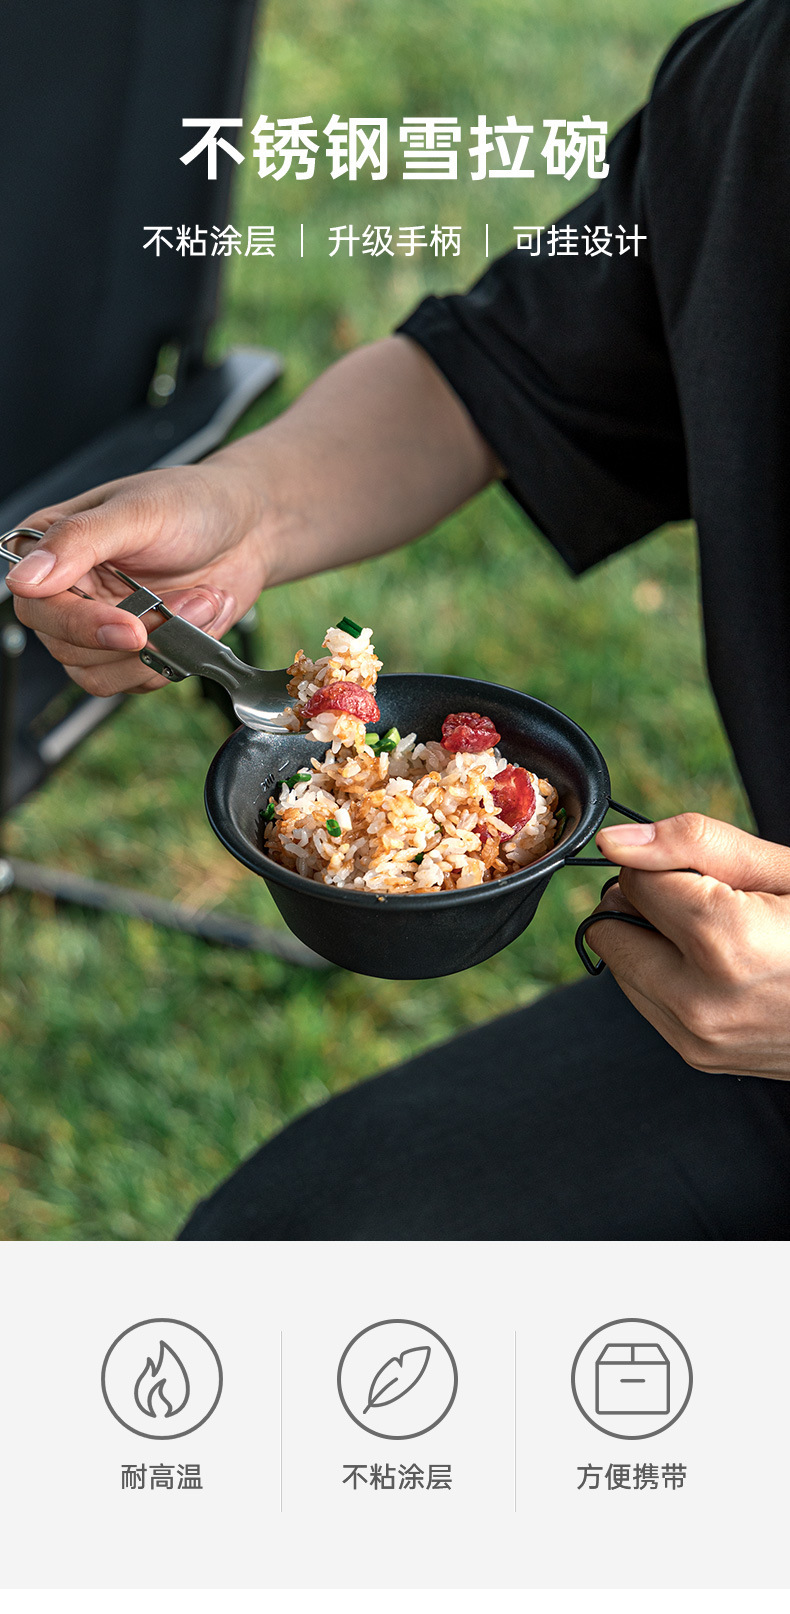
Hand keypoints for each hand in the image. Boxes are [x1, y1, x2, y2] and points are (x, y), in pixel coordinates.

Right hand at [5, 452, 270, 695]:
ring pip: (103, 675)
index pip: (38, 606)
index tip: (130, 627)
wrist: (249, 528)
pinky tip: (199, 616)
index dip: (81, 625)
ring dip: (162, 648)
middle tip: (181, 602)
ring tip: (198, 602)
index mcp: (52, 547)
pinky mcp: (135, 651)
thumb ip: (79, 540)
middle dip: (138, 633)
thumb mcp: (138, 511)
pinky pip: (140, 679)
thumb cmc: (194, 504)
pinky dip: (179, 656)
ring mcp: (102, 625)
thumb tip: (25, 578)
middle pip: (68, 649)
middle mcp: (69, 591)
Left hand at [585, 812, 789, 1079]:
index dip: (670, 862)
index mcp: (725, 942)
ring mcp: (697, 1038)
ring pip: (619, 964)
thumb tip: (617, 841)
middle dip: (649, 901)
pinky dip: (666, 975)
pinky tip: (721, 969)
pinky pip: (644, 999)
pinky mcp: (698, 1057)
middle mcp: (700, 1000)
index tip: (712, 872)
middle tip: (712, 901)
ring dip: (652, 941)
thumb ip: (695, 843)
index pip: (635, 877)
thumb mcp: (785, 870)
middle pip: (612, 924)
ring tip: (723, 938)